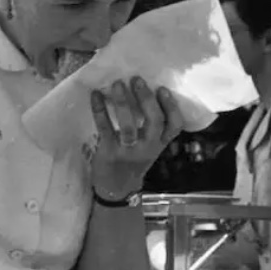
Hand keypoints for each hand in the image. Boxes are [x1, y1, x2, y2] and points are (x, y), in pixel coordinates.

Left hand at [90, 78, 182, 199]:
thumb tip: (143, 93)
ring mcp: (128, 151)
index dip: (171, 107)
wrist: (116, 189)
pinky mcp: (109, 152)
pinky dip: (100, 109)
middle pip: (154, 122)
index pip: (175, 126)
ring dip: (123, 103)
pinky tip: (96, 95)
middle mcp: (147, 148)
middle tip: (136, 80)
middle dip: (146, 99)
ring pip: (129, 126)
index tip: (162, 89)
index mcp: (159, 144)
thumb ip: (150, 129)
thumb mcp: (149, 148)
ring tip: (118, 84)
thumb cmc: (132, 162)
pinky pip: (105, 128)